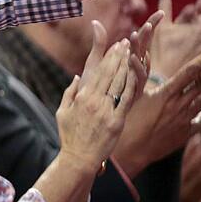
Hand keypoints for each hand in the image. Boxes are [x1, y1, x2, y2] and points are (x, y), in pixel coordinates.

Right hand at [56, 38, 137, 170]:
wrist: (78, 158)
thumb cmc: (69, 136)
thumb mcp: (62, 112)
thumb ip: (69, 93)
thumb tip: (77, 77)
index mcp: (82, 97)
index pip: (98, 71)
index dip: (108, 56)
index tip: (115, 45)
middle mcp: (94, 101)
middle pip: (110, 73)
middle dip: (119, 56)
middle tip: (127, 43)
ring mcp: (106, 111)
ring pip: (119, 83)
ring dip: (127, 66)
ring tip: (134, 54)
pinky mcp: (117, 122)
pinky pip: (126, 101)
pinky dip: (132, 86)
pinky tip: (138, 76)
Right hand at [114, 45, 200, 176]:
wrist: (131, 153)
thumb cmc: (125, 122)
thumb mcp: (130, 96)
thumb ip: (137, 76)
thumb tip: (134, 56)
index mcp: (165, 94)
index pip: (189, 72)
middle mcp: (178, 106)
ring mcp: (183, 120)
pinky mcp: (184, 134)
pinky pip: (197, 120)